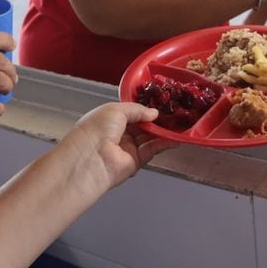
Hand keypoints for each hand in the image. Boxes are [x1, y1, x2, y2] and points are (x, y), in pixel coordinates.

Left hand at [59, 102, 173, 191]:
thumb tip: (153, 112)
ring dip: (162, 131)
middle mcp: (118, 134)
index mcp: (109, 119)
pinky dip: (163, 144)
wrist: (90, 158)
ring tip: (176, 124)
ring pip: (149, 138)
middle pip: (142, 126)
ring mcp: (127, 148)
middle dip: (156, 120)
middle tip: (171, 114)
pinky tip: (173, 138)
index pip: (132, 113)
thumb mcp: (116, 109)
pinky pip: (152, 150)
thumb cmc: (95, 130)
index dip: (145, 110)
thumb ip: (137, 109)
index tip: (159, 105)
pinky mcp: (135, 161)